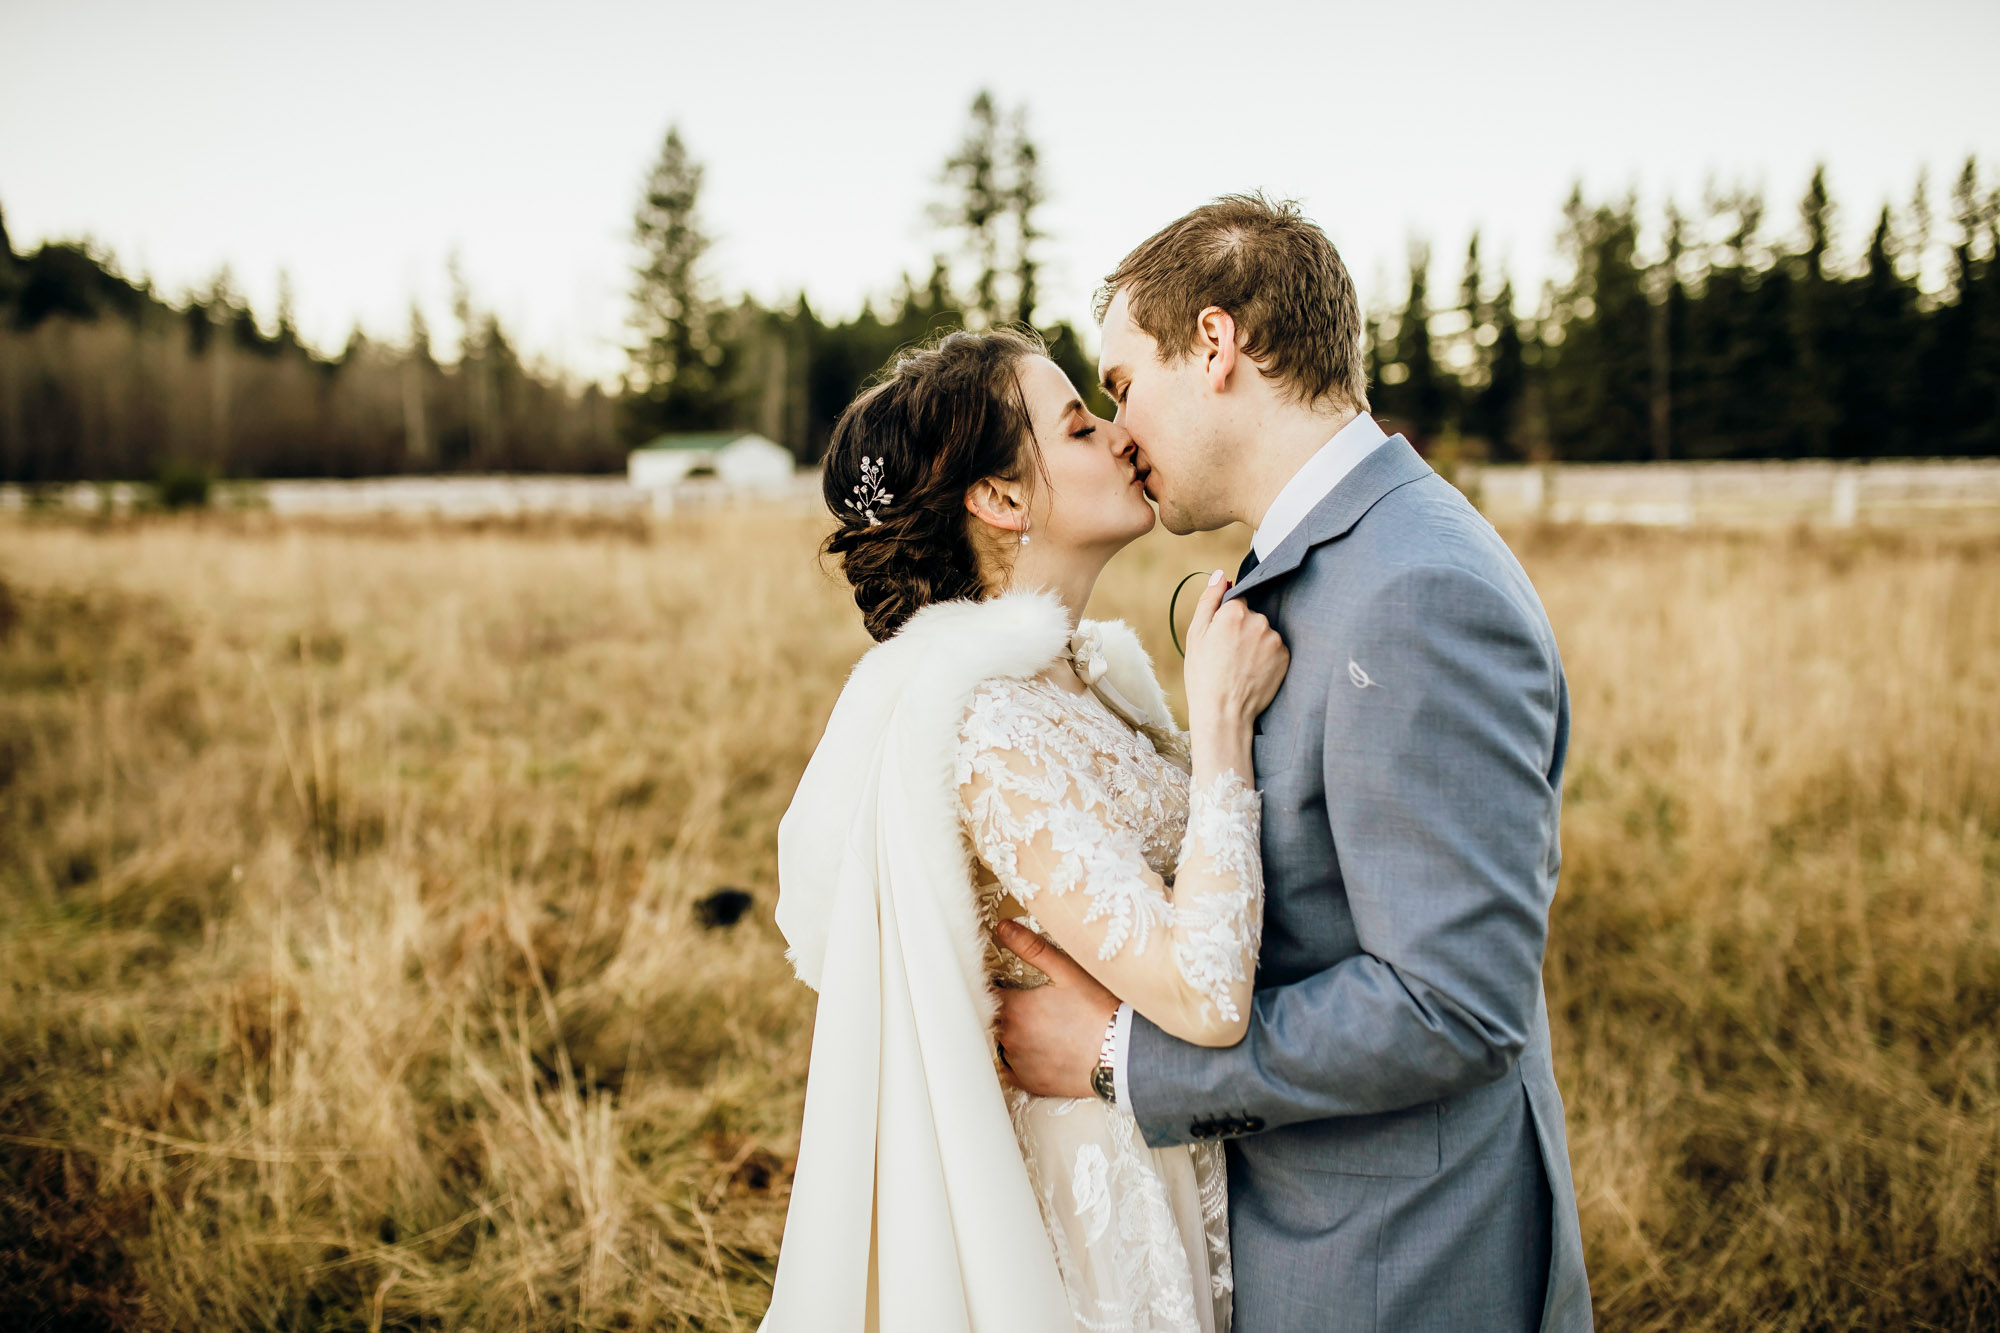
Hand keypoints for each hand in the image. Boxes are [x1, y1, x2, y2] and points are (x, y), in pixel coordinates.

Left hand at [991, 920, 1117, 1098]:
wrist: (1122, 1054)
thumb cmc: (1098, 1011)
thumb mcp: (1067, 972)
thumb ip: (1031, 948)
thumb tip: (1003, 927)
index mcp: (1014, 1008)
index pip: (986, 993)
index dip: (993, 986)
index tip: (1003, 983)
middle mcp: (1009, 1037)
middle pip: (991, 1018)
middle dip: (1001, 1009)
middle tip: (1024, 1004)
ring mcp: (1018, 1063)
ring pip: (1000, 1043)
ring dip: (1008, 1033)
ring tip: (1035, 1027)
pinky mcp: (1028, 1083)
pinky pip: (1010, 1068)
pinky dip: (1016, 1058)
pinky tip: (1036, 1049)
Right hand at [1183, 570, 1288, 733]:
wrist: (1223, 712)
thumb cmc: (1203, 674)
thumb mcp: (1196, 634)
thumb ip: (1209, 600)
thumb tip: (1221, 574)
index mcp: (1234, 611)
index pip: (1236, 599)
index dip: (1226, 617)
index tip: (1221, 635)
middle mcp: (1259, 620)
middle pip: (1251, 615)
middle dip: (1241, 629)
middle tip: (1228, 655)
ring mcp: (1275, 639)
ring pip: (1264, 632)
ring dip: (1255, 643)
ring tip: (1241, 666)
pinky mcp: (1285, 656)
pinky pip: (1275, 648)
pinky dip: (1266, 657)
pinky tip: (1253, 672)